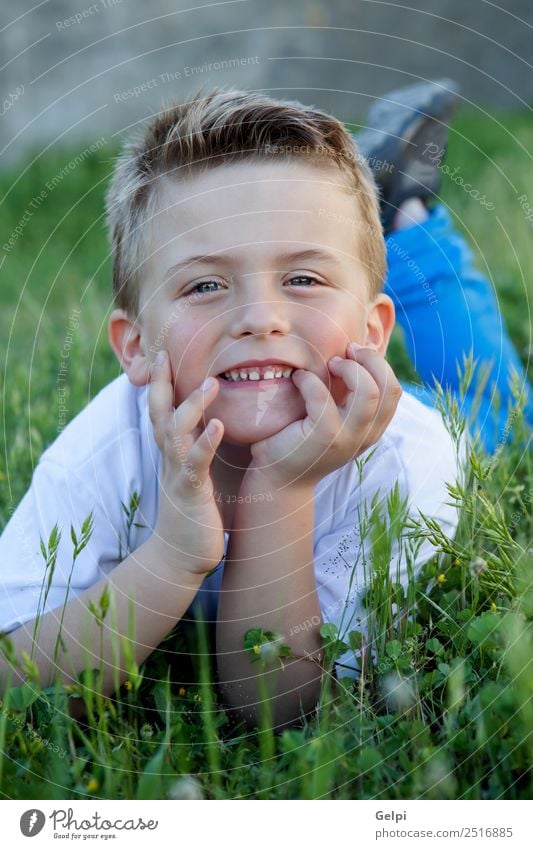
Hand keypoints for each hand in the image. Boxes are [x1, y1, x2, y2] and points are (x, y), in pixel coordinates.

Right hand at [148, 350, 224, 574]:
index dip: (161, 383)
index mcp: (172, 453)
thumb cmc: (192, 514)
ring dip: (192, 406)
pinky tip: (218, 426)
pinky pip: (195, 463)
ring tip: (211, 382)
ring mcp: (177, 473)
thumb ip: (195, 450)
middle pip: (159, 413)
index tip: (163, 354)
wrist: (180, 558)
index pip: (162, 410)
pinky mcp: (190, 491)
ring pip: (176, 432)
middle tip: (164, 353)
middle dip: (161, 384)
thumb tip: (208, 425)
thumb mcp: (192, 475)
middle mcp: (169, 458)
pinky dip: (205, 442)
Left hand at [248, 343, 401, 489]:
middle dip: (369, 360)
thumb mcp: (334, 419)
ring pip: (367, 392)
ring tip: (328, 364)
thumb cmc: (301, 440)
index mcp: (372, 429)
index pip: (393, 390)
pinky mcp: (324, 438)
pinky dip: (309, 381)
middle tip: (344, 353)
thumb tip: (352, 354)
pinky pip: (323, 399)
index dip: (378, 364)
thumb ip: (348, 398)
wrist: (279, 478)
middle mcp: (366, 435)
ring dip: (348, 368)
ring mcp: (347, 438)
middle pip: (388, 387)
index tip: (355, 352)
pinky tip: (298, 378)